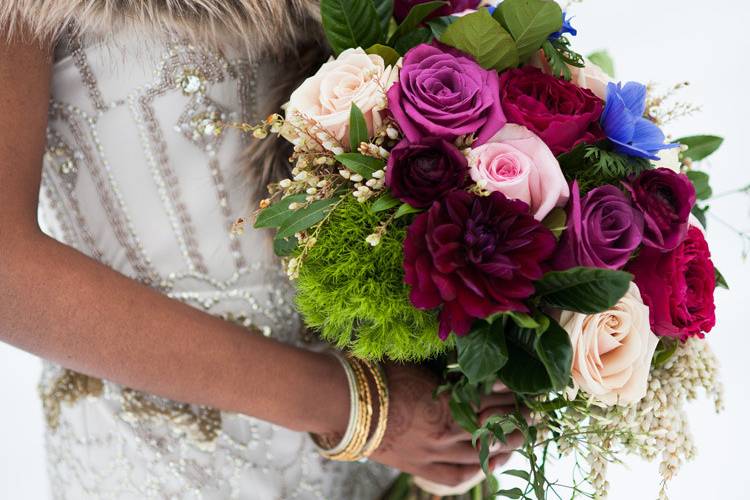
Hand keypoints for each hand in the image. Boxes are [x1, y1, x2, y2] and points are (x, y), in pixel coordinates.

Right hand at [369, 364, 523, 487]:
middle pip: (493, 430)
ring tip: (522, 436)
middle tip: (536, 414)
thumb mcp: (418, 369)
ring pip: (480, 454)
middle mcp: (445, 434)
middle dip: (518, 421)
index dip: (512, 397)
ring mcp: (433, 454)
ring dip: (505, 444)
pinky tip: (491, 462)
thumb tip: (471, 372)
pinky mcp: (420, 466)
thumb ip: (448, 376)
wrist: (344, 404)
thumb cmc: (378, 377)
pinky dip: (477, 469)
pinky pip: (456, 475)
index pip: (491, 402)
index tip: (528, 390)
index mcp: (447, 405)